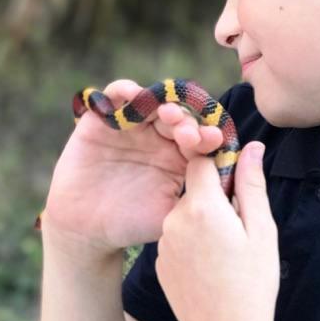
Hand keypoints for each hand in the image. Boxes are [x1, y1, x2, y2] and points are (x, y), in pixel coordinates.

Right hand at [41, 79, 224, 256]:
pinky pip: (115, 96)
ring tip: (169, 113)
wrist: (87, 231)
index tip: (214, 139)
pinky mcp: (103, 120)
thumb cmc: (133, 224)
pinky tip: (134, 94)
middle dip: (187, 120)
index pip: (199, 136)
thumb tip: (231, 181)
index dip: (208, 134)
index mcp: (179, 154)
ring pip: (152, 101)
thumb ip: (197, 195)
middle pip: (178, 115)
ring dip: (163, 103)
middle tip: (190, 132)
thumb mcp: (172, 214)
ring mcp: (132, 125)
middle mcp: (158, 135)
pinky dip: (124, 90)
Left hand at [156, 142, 278, 320]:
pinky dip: (191, 242)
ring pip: (184, 214)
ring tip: (224, 249)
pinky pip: (176, 237)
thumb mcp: (262, 230)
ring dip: (202, 220)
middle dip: (214, 197)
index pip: (200, 161)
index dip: (218, 164)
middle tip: (237, 224)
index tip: (235, 179)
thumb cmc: (252, 283)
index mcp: (202, 207)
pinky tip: (209, 265)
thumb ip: (252, 184)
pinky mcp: (158, 264)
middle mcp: (174, 220)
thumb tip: (252, 146)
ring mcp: (163, 243)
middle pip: (193, 189)